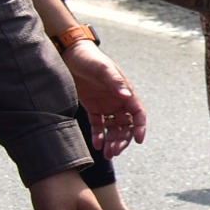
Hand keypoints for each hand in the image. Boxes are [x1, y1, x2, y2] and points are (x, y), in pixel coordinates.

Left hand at [63, 40, 147, 157]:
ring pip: (113, 128)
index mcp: (125, 92)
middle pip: (126, 125)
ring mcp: (106, 105)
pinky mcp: (93, 107)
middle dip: (122, 140)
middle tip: (115, 152)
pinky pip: (98, 125)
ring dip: (112, 141)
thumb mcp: (102, 69)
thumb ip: (115, 82)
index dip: (140, 127)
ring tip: (107, 154)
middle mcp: (118, 101)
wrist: (69, 55)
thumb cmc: (89, 59)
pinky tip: (97, 145)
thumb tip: (126, 96)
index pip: (138, 114)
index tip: (138, 140)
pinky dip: (99, 136)